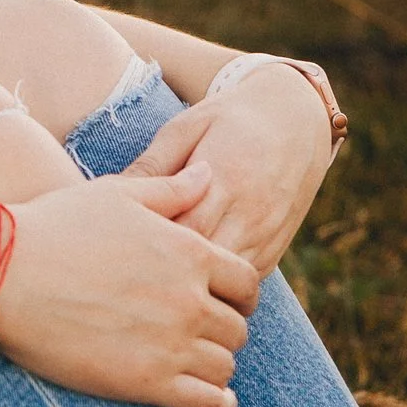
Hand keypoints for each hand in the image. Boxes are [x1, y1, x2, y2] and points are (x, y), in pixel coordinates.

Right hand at [0, 171, 260, 406]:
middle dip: (221, 330)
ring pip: (224, 366)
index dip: (237, 294)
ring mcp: (171, 343)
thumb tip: (208, 173)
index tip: (219, 301)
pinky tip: (210, 403)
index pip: (247, 283)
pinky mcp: (147, 382)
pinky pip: (209, 404)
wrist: (1, 274)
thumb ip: (171, 188)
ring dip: (214, 366)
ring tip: (194, 365)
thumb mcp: (116, 194)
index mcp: (189, 252)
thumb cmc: (53, 227)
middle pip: (237, 328)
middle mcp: (189, 299)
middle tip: (196, 333)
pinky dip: (217, 406)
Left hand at [130, 62, 336, 274]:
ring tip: (149, 279)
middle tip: (125, 266)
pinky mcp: (275, 251)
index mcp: (225, 179)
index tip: (115, 242)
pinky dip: (213, 287)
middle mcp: (250, 213)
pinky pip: (240, 283)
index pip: (182, 227)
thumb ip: (153, 163)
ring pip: (224, 280)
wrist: (296, 121)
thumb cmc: (229, 120)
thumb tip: (109, 193)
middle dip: (164, 268)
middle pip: (202, 261)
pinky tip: (184, 280)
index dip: (148, 241)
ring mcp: (266, 236)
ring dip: (190, 282)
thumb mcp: (187, 128)